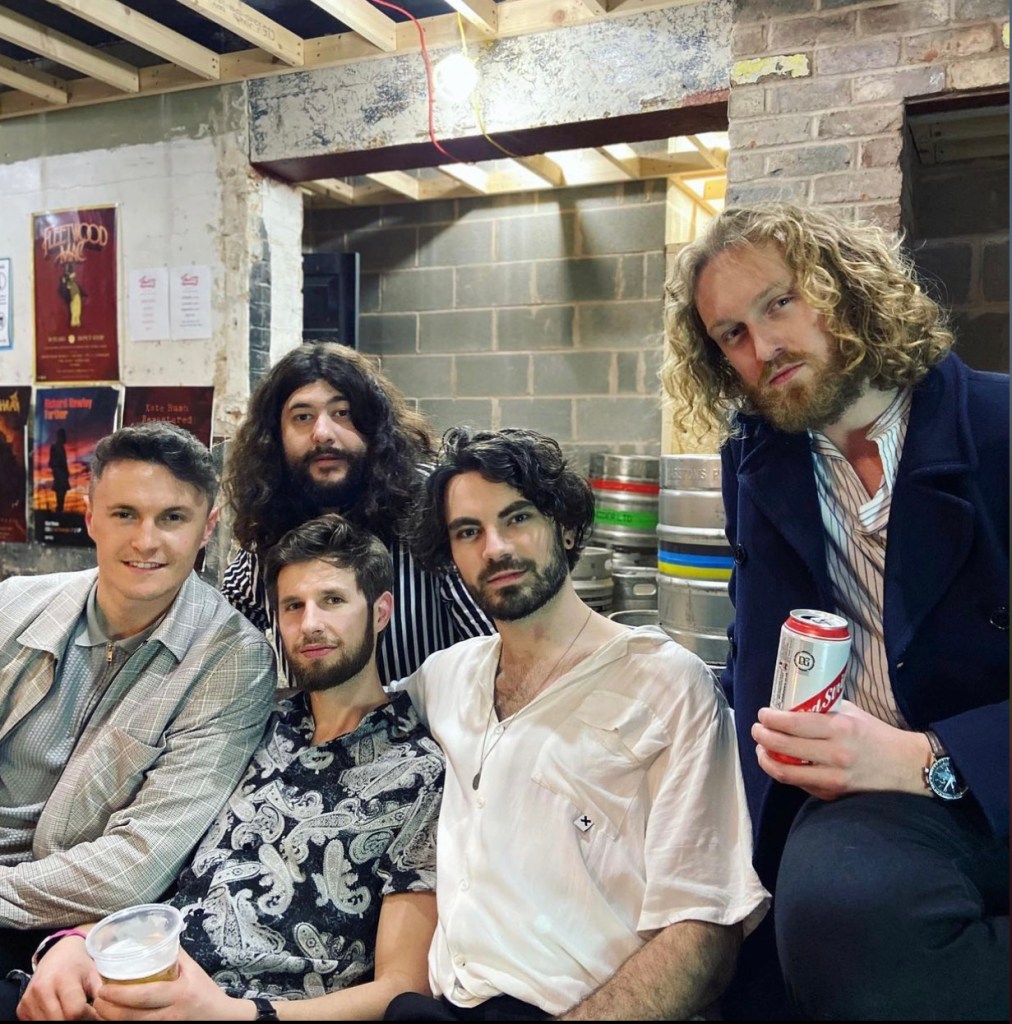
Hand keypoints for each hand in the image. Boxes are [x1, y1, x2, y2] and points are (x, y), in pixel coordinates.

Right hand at [17, 935, 97, 1020]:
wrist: (59, 953)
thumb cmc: (79, 964)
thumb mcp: (93, 974)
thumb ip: (99, 994)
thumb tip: (105, 1013)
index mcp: (63, 978)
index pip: (75, 1011)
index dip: (88, 1016)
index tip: (94, 1013)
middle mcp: (42, 989)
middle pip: (61, 1021)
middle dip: (76, 1021)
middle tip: (84, 1014)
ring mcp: (29, 999)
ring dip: (63, 1022)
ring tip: (73, 1012)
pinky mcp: (21, 1007)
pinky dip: (50, 1020)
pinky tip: (59, 1011)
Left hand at [91, 948, 246, 1021]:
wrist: (222, 1018)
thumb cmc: (206, 992)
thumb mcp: (193, 970)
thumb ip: (173, 956)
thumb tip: (152, 937)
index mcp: (179, 993)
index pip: (143, 996)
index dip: (119, 994)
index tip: (103, 988)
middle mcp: (171, 1014)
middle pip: (131, 1017)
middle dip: (108, 1010)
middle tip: (97, 999)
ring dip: (111, 1019)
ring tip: (100, 1009)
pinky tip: (115, 1018)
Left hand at [752, 699, 932, 799]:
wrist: (905, 765)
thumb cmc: (875, 734)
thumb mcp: (851, 713)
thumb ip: (822, 709)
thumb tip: (791, 704)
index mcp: (840, 728)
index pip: (793, 723)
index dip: (771, 719)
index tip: (763, 714)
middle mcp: (836, 754)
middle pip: (784, 747)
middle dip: (762, 736)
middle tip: (756, 729)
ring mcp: (834, 778)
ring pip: (786, 773)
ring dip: (766, 760)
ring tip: (761, 749)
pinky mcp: (833, 793)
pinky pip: (800, 784)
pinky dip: (785, 773)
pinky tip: (780, 763)